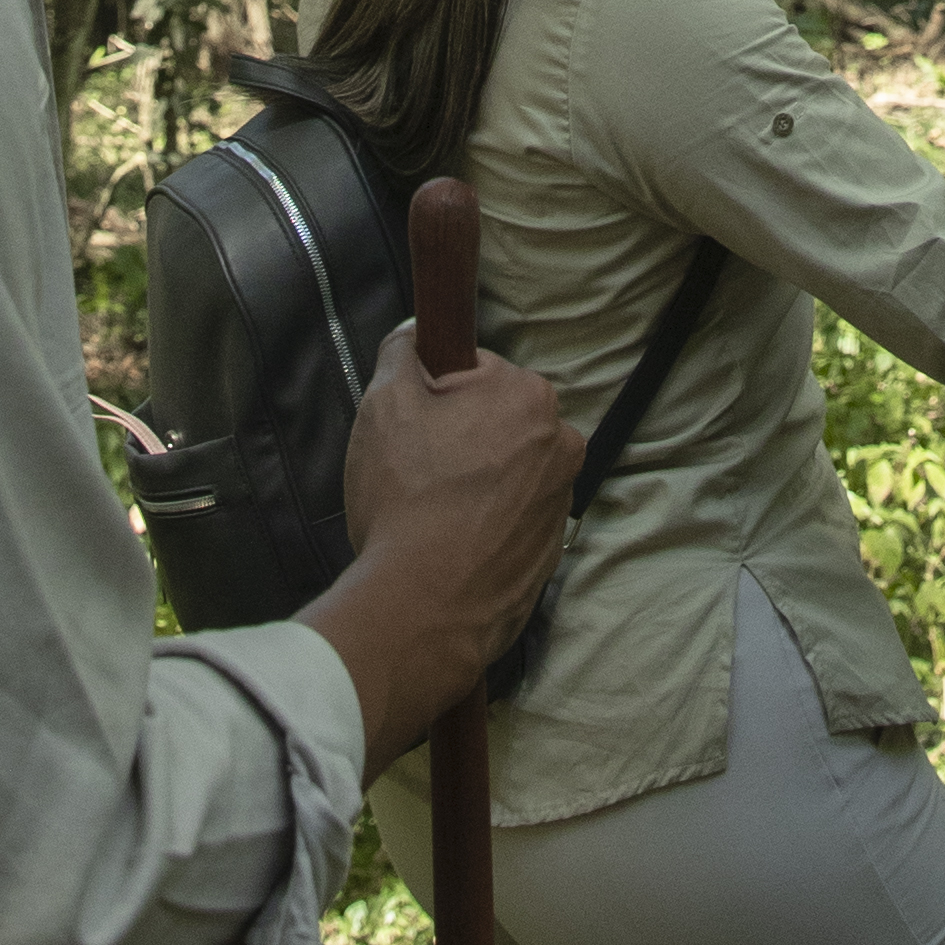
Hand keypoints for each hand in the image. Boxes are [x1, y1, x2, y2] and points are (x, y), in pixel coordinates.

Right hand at [303, 324, 581, 772]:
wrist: (422, 611)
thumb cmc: (405, 499)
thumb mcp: (384, 403)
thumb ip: (402, 351)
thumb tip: (417, 333)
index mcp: (529, 397)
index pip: (474, 372)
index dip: (433, 396)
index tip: (412, 430)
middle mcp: (560, 446)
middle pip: (495, 422)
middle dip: (458, 438)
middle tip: (415, 474)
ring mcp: (560, 504)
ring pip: (505, 472)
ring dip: (474, 484)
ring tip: (429, 516)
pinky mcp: (549, 555)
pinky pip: (510, 521)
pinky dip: (484, 527)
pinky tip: (448, 546)